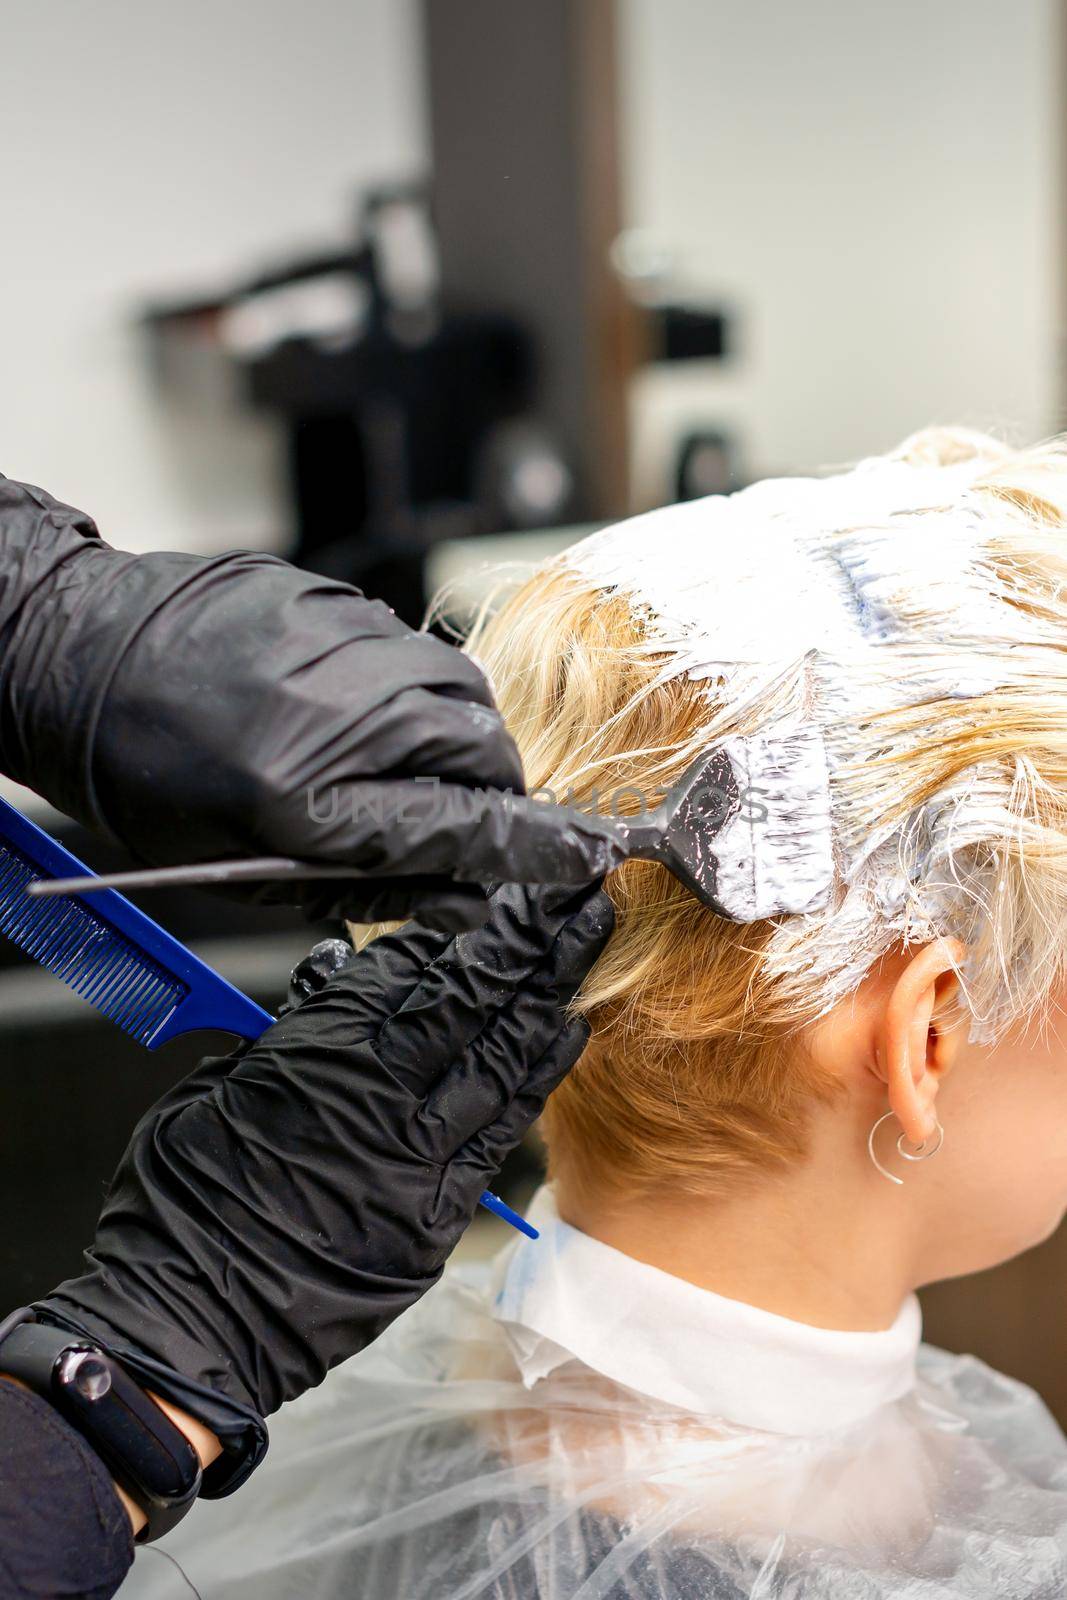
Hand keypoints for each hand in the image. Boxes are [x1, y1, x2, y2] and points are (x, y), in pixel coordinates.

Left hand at [0, 480, 618, 928]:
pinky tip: (344, 701)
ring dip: (449, 733)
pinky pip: (408, 648)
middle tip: (443, 812)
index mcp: (308, 795)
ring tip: (387, 753)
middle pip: (483, 751)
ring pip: (456, 693)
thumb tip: (464, 897)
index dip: (535, 850)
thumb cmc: (144, 772)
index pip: (463, 828)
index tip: (590, 857)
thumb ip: (370, 878)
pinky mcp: (334, 596)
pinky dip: (402, 685)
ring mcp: (342, 639)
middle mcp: (341, 709)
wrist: (73, 657)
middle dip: (482, 790)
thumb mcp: (245, 862)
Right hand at [33, 882, 612, 1493]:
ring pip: (500, 1053)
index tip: (477, 912)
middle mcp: (381, 1091)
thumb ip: (289, 1032)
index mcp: (319, 1049)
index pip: (401, 971)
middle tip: (570, 896)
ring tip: (585, 941)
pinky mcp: (438, 1210)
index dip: (445, 937)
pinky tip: (567, 1031)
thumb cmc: (185, 1201)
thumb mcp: (219, 1087)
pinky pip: (503, 1127)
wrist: (192, 1315)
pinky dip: (538, 1072)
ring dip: (548, 992)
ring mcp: (419, 1152)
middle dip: (526, 940)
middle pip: (470, 997)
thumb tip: (330, 978)